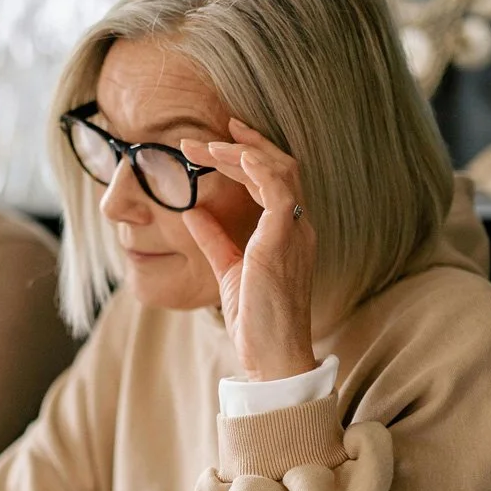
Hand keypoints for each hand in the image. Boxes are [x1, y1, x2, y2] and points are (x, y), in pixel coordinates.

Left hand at [181, 118, 318, 382]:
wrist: (272, 354)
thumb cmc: (256, 318)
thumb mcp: (229, 269)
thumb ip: (214, 238)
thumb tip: (192, 212)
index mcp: (287, 231)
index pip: (272, 179)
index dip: (246, 155)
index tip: (216, 141)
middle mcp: (298, 225)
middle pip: (278, 167)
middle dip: (241, 145)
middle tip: (201, 136)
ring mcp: (295, 231)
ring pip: (279, 172)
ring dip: (242, 153)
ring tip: (206, 145)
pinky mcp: (284, 241)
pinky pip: (279, 193)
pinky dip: (259, 169)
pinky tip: (235, 156)